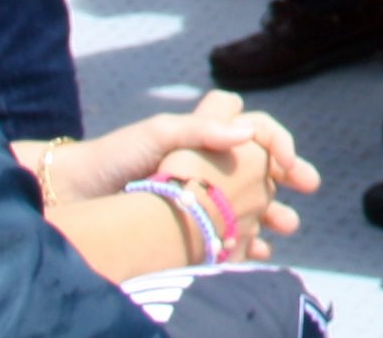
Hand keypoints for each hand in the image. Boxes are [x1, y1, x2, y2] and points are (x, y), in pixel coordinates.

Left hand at [41, 93, 316, 254]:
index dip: (277, 141)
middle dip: (286, 177)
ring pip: (246, 200)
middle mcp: (204, 160)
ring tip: (288, 228)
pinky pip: (224, 230)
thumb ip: (200, 129)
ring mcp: (196, 192)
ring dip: (270, 212)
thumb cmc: (113, 156)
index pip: (254, 128)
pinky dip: (243, 241)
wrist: (73, 194)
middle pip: (258, 165)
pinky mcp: (185, 220)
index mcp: (203, 134)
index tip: (288, 162)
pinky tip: (257, 254)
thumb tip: (246, 130)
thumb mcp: (156, 133)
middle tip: (309, 186)